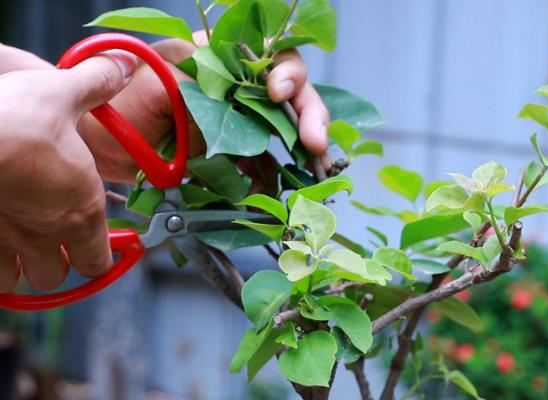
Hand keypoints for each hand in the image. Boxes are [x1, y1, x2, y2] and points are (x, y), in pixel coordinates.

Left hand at [0, 32, 330, 181]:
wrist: (100, 147)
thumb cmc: (120, 105)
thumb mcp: (156, 81)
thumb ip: (197, 78)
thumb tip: (240, 91)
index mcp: (221, 57)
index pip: (271, 56)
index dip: (286, 72)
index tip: (278, 94)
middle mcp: (237, 88)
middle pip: (290, 94)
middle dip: (310, 115)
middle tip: (316, 143)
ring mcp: (238, 122)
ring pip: (283, 130)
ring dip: (305, 149)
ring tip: (315, 169)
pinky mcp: (233, 154)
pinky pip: (263, 163)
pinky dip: (273, 177)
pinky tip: (276, 190)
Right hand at [0, 51, 136, 290]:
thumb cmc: (15, 118)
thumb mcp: (62, 92)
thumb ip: (97, 84)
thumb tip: (124, 66)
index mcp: (81, 208)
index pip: (99, 259)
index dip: (99, 255)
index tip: (96, 246)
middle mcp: (48, 234)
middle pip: (58, 275)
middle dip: (58, 261)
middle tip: (53, 240)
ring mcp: (7, 244)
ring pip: (22, 280)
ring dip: (22, 265)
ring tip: (19, 240)